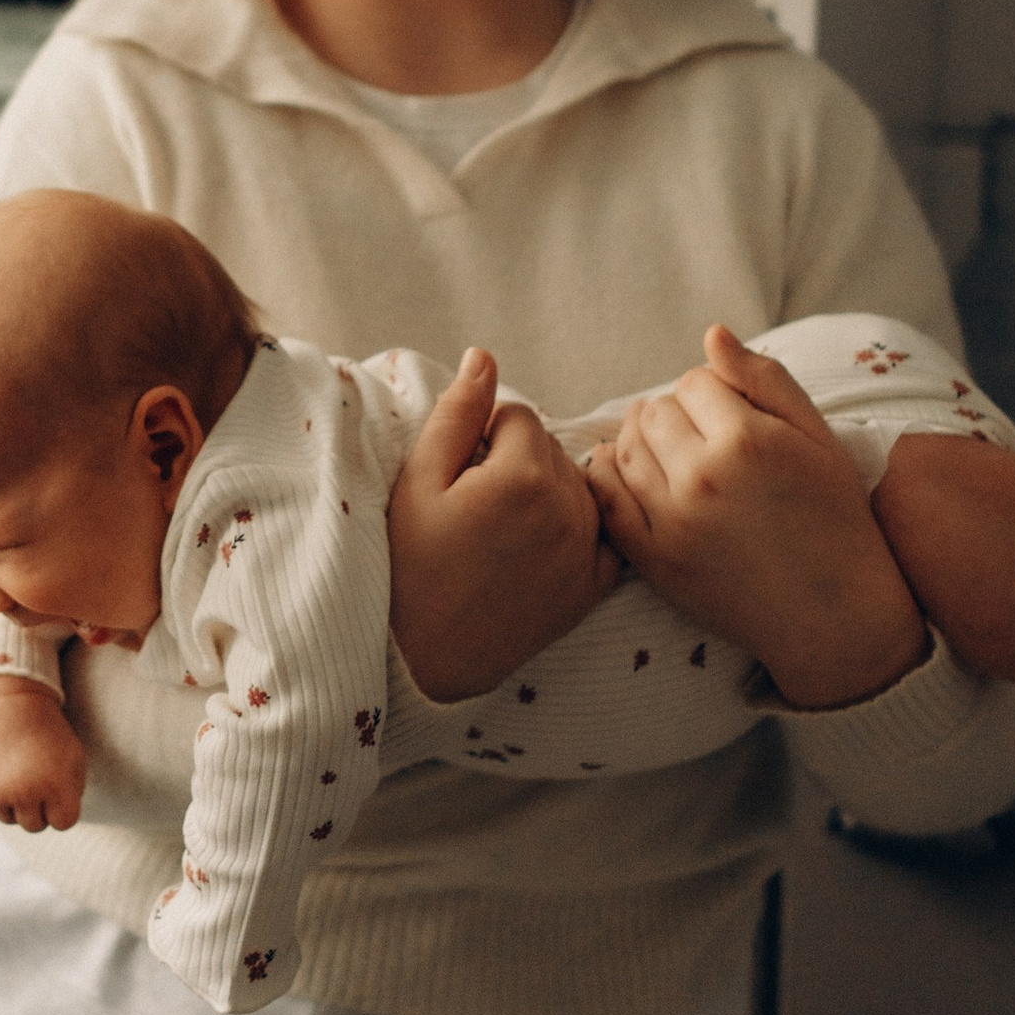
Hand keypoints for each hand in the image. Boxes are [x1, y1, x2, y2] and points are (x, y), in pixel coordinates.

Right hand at [0, 678, 87, 831]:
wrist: (8, 707)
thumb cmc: (47, 735)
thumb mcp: (73, 759)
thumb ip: (71, 795)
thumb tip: (58, 822)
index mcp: (56, 786)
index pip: (63, 823)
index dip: (61, 807)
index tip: (56, 789)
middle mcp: (25, 793)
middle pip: (35, 826)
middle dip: (37, 808)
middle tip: (34, 779)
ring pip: (9, 819)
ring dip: (13, 803)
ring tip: (16, 772)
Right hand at [389, 347, 623, 702]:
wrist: (424, 658)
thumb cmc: (410, 563)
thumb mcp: (417, 482)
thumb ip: (457, 414)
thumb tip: (485, 356)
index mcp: (523, 477)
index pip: (519, 415)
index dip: (482, 437)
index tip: (459, 476)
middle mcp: (567, 510)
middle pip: (550, 447)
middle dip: (514, 461)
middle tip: (475, 507)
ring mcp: (587, 550)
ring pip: (577, 483)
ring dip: (546, 492)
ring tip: (501, 530)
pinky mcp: (594, 586)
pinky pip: (604, 530)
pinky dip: (580, 528)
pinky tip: (541, 546)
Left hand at [585, 324, 928, 711]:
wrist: (835, 615)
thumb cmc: (836, 518)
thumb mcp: (818, 438)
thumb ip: (764, 379)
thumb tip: (711, 333)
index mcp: (747, 441)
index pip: (694, 381)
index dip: (714, 393)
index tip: (734, 417)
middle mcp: (702, 477)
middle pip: (655, 411)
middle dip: (678, 415)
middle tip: (706, 438)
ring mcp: (672, 521)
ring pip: (625, 448)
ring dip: (644, 442)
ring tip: (676, 455)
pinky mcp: (653, 560)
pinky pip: (606, 499)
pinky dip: (608, 477)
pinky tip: (627, 472)